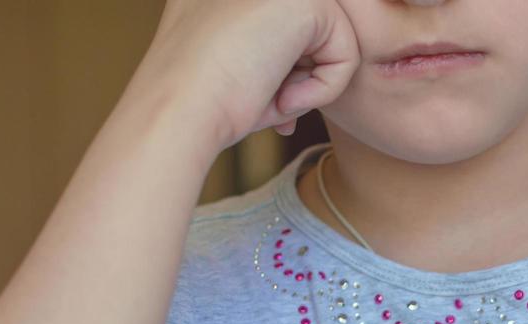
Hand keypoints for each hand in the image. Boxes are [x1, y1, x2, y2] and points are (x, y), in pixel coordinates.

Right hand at [139, 0, 360, 153]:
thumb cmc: (206, 100)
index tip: (263, 92)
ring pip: (338, 41)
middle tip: (272, 100)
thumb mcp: (247, 61)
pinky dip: (324, 91)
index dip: (291, 69)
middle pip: (321, 33)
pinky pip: (348, 55)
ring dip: (314, 84)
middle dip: (306, 74)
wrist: (179, 109)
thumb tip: (313, 62)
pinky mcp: (306, 1)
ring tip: (273, 98)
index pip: (296, 33)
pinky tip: (282, 98)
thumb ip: (282, 47)